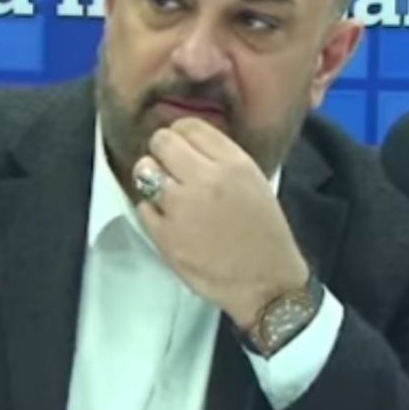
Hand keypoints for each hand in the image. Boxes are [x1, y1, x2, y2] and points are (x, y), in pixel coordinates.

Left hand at [134, 117, 309, 329]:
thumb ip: (221, 158)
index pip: (189, 126)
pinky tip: (168, 219)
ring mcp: (182, 208)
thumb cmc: (264, 234)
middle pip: (162, 141)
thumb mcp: (254, 181)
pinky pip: (142, 206)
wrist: (266, 283)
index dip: (180, 135)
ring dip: (151, 177)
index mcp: (233, 164)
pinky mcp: (165, 236)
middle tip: (168, 167)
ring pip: (145, 170)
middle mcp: (206, 180)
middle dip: (161, 151)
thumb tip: (187, 142)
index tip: (181, 148)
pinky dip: (151, 211)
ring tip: (164, 192)